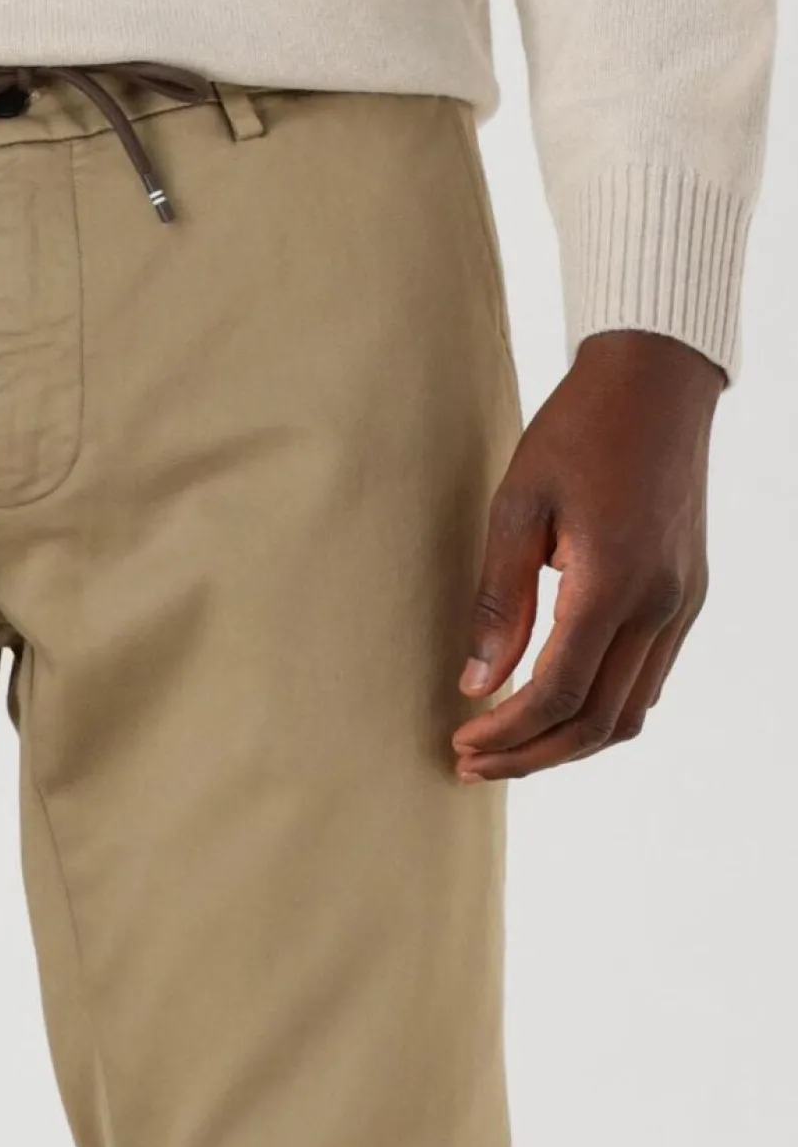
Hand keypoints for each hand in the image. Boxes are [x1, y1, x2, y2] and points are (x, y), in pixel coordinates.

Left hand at [452, 330, 724, 781]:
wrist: (657, 382)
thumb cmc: (578, 432)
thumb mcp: (517, 506)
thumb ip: (497, 602)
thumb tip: (475, 683)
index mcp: (613, 582)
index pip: (557, 693)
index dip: (504, 732)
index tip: (460, 742)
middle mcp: (659, 605)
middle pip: (597, 722)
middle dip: (531, 755)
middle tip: (472, 764)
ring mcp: (681, 604)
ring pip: (630, 712)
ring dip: (568, 742)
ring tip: (510, 746)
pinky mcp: (687, 597)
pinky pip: (649, 679)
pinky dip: (602, 709)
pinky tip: (557, 705)